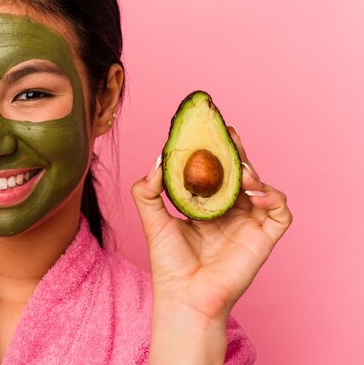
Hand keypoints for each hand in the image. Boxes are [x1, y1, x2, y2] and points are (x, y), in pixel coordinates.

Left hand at [131, 126, 292, 321]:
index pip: (216, 172)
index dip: (215, 151)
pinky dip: (274, 197)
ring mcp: (248, 224)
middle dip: (236, 153)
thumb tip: (157, 159)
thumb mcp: (152, 219)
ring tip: (241, 171)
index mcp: (207, 206)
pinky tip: (257, 192)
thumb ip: (147, 190)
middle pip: (240, 174)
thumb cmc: (169, 262)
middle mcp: (230, 212)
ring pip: (262, 188)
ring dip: (254, 174)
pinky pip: (280, 212)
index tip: (210, 130)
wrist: (184, 296)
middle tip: (229, 134)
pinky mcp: (263, 238)